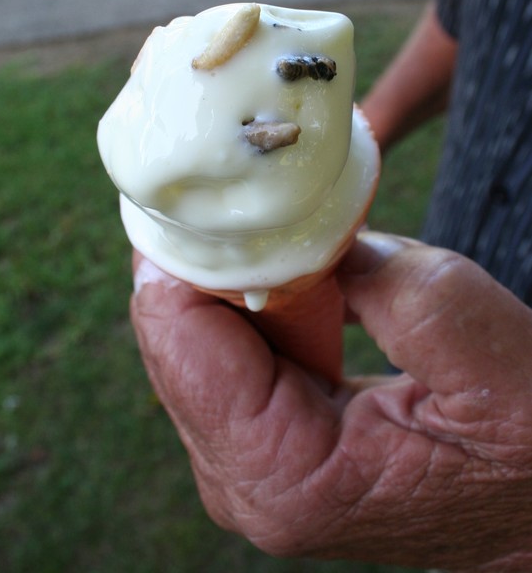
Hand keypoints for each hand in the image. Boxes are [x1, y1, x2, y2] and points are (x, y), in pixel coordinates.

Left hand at [130, 232, 531, 571]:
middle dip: (209, 264)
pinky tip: (297, 278)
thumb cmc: (526, 442)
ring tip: (286, 239)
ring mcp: (248, 463)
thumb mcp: (471, 342)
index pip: (177, 339)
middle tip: (249, 200)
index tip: (210, 192)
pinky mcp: (265, 440)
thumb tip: (291, 229)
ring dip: (236, 281)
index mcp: (281, 475)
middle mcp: (243, 481)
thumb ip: (372, 277)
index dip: (184, 254)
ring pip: (198, 344)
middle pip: (175, 341)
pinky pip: (231, 356)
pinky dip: (256, 306)